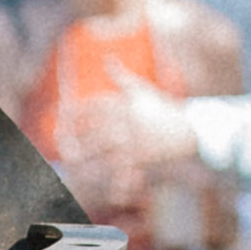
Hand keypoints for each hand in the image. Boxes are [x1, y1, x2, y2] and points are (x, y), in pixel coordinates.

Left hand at [61, 82, 197, 220]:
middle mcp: (125, 122)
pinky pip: (123, 171)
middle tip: (60, 143)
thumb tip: (108, 58)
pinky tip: (106, 191)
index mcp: (124, 104)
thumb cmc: (163, 108)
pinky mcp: (141, 157)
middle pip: (91, 131)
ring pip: (101, 152)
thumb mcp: (142, 90)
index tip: (62, 115)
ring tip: (71, 162)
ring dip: (85, 159)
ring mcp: (132, 141)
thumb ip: (121, 76)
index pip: (93, 106)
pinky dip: (117, 184)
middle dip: (73, 138)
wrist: (190, 127)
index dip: (75, 111)